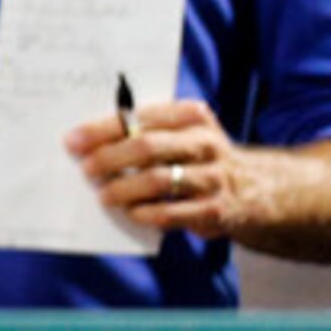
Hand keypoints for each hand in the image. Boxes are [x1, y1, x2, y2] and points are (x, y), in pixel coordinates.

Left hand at [67, 98, 240, 236]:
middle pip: (146, 147)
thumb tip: (85, 141)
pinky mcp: (216, 210)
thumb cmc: (197, 156)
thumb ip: (143, 130)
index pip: (138, 118)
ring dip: (123, 188)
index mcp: (192, 116)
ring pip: (157, 180)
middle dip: (108, 158)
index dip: (101, 130)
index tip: (73, 141)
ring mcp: (213, 177)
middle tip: (85, 169)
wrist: (257, 189)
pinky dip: (146, 214)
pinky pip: (173, 213)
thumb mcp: (181, 133)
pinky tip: (131, 213)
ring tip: (103, 195)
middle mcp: (205, 143)